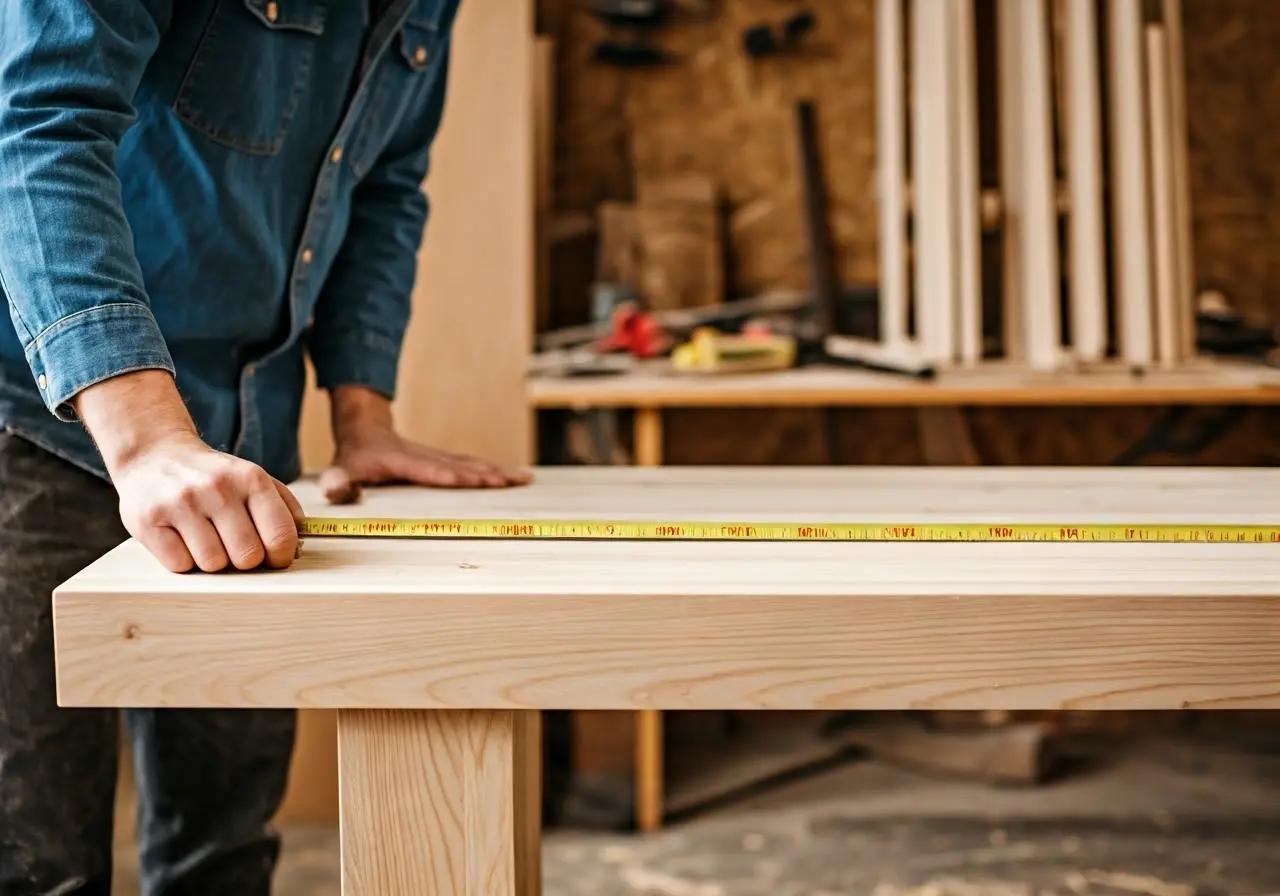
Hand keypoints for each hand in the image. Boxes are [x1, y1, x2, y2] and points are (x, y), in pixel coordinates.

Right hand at [74, 370, 304, 572]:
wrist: (153, 454)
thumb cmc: (211, 476)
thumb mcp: (253, 478)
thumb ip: (284, 507)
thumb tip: (301, 544)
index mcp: (251, 478)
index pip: (280, 536)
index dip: (281, 556)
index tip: (274, 557)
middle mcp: (217, 488)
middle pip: (248, 557)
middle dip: (244, 558)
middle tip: (233, 544)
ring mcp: (180, 504)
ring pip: (213, 565)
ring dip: (212, 560)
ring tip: (204, 537)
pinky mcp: (148, 520)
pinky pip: (180, 565)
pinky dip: (183, 560)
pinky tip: (180, 538)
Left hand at [319, 386, 531, 503]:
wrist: (365, 431)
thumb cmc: (354, 457)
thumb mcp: (340, 469)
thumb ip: (337, 482)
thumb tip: (333, 489)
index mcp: (405, 462)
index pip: (431, 470)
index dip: (451, 475)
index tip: (474, 480)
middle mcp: (428, 458)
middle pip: (463, 466)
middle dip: (489, 474)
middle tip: (514, 481)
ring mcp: (440, 458)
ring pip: (474, 464)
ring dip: (500, 472)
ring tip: (524, 479)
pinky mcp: (446, 461)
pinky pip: (475, 465)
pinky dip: (497, 471)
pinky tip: (515, 477)